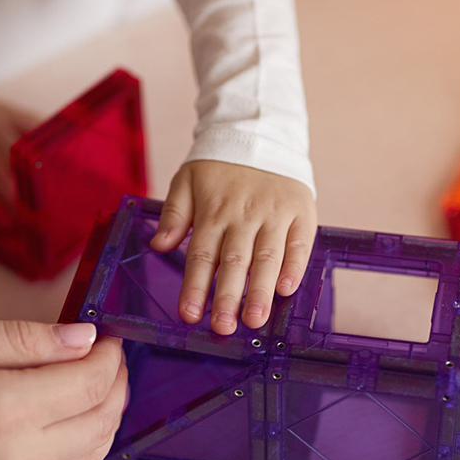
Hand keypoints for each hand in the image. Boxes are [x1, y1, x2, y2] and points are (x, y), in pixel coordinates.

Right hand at [0, 319, 126, 459]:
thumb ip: (17, 339)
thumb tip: (81, 339)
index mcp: (2, 407)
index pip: (91, 382)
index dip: (109, 357)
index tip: (105, 340)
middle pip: (99, 422)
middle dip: (114, 387)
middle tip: (105, 364)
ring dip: (105, 428)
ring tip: (94, 399)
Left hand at [151, 160, 316, 334]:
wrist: (261, 132)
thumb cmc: (220, 165)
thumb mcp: (186, 180)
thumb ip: (174, 214)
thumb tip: (159, 245)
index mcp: (214, 211)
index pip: (201, 255)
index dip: (195, 287)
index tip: (190, 315)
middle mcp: (244, 216)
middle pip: (234, 262)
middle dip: (228, 298)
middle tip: (224, 327)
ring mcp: (274, 215)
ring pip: (267, 257)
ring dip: (260, 291)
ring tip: (254, 320)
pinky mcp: (300, 213)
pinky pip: (299, 244)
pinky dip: (294, 267)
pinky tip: (286, 290)